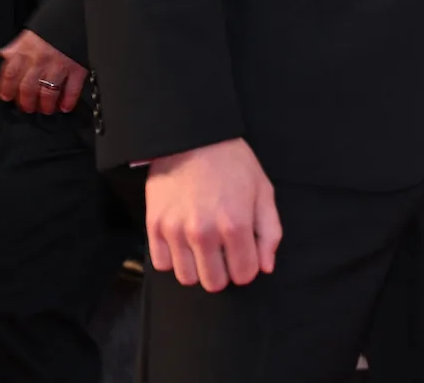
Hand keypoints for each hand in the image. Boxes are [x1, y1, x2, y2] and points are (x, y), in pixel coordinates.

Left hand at [0, 29, 86, 114]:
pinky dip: (69, 100)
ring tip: (45, 109)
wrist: (78, 15)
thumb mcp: (30, 34)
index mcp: (27, 50)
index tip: (6, 97)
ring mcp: (60, 64)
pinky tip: (65, 106)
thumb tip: (5, 55)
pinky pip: (73, 88)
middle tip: (27, 107)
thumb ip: (17, 47)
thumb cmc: (54, 27)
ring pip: (48, 91)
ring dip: (46, 105)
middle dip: (26, 102)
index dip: (6, 88)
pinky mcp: (78, 68)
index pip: (10, 74)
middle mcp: (41, 59)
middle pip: (28, 87)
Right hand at [145, 138, 281, 291]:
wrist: (192, 140)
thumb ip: (270, 232)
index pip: (244, 274)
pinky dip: (174, 258)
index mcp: (235, 224)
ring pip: (187, 278)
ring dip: (198, 268)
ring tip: (204, 246)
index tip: (245, 255)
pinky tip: (184, 242)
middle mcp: (203, 233)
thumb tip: (265, 267)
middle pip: (214, 283)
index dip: (248, 267)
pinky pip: (161, 264)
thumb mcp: (263, 191)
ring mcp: (175, 231)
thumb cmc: (233, 164)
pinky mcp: (154, 227)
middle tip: (224, 251)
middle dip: (224, 271)